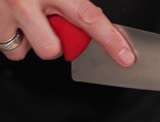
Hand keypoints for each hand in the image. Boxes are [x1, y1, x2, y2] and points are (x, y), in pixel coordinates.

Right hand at [0, 0, 134, 65]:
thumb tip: (96, 20)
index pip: (88, 17)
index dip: (110, 39)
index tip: (126, 57)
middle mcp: (24, 1)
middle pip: (52, 49)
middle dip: (55, 41)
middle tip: (50, 21)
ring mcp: (1, 13)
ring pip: (24, 50)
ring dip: (30, 38)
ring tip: (26, 16)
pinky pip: (6, 46)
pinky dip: (11, 34)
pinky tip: (11, 17)